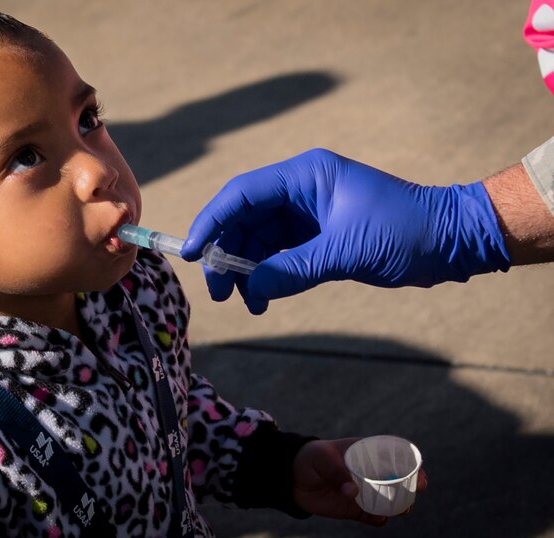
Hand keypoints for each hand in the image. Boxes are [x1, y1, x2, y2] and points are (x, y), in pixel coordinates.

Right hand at [182, 149, 509, 313]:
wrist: (452, 240)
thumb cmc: (407, 232)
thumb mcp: (345, 252)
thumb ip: (292, 270)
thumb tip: (250, 289)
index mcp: (306, 176)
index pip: (242, 193)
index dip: (210, 221)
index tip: (190, 252)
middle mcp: (302, 189)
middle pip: (245, 218)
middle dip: (227, 253)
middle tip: (220, 293)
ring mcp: (309, 212)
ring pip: (259, 238)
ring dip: (247, 270)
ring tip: (249, 304)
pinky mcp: (318, 234)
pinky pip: (280, 253)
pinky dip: (269, 275)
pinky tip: (265, 297)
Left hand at [291, 438, 427, 525]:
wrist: (292, 478)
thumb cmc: (310, 458)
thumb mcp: (322, 459)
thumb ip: (336, 472)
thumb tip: (353, 493)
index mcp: (366, 454)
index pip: (394, 456)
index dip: (410, 463)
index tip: (419, 472)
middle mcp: (370, 474)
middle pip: (399, 481)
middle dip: (413, 487)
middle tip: (418, 491)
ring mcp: (364, 492)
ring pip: (391, 500)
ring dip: (400, 506)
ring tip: (402, 509)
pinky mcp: (355, 509)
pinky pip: (373, 517)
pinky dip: (379, 519)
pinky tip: (379, 519)